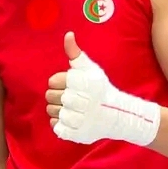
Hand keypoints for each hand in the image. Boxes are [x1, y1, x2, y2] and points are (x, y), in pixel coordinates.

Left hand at [46, 32, 159, 146]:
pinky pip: (57, 127)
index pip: (52, 81)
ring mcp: (78, 118)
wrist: (117, 114)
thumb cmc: (100, 89)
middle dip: (57, 96)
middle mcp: (79, 100)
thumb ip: (75, 53)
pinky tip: (70, 119)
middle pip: (50, 97)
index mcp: (80, 83)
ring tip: (71, 109)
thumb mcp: (89, 68)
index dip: (58, 83)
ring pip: (52, 112)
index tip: (71, 86)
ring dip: (58, 110)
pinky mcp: (77, 133)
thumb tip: (68, 35)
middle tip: (71, 98)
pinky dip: (60, 124)